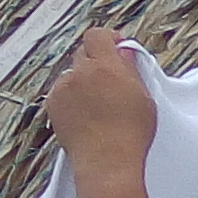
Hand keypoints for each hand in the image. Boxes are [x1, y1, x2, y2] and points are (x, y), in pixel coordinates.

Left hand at [43, 31, 155, 170]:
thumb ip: (132, 69)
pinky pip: (63, 91)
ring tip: (102, 105)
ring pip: (74, 74)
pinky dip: (74, 97)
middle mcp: (80, 74)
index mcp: (105, 68)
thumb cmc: (129, 135)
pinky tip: (89, 114)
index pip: (98, 36)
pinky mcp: (53, 103)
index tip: (118, 46)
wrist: (106, 161)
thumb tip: (126, 54)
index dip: (109, 39)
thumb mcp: (144, 98)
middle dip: (98, 62)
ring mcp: (63, 88)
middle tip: (114, 79)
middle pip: (84, 53)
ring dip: (85, 81)